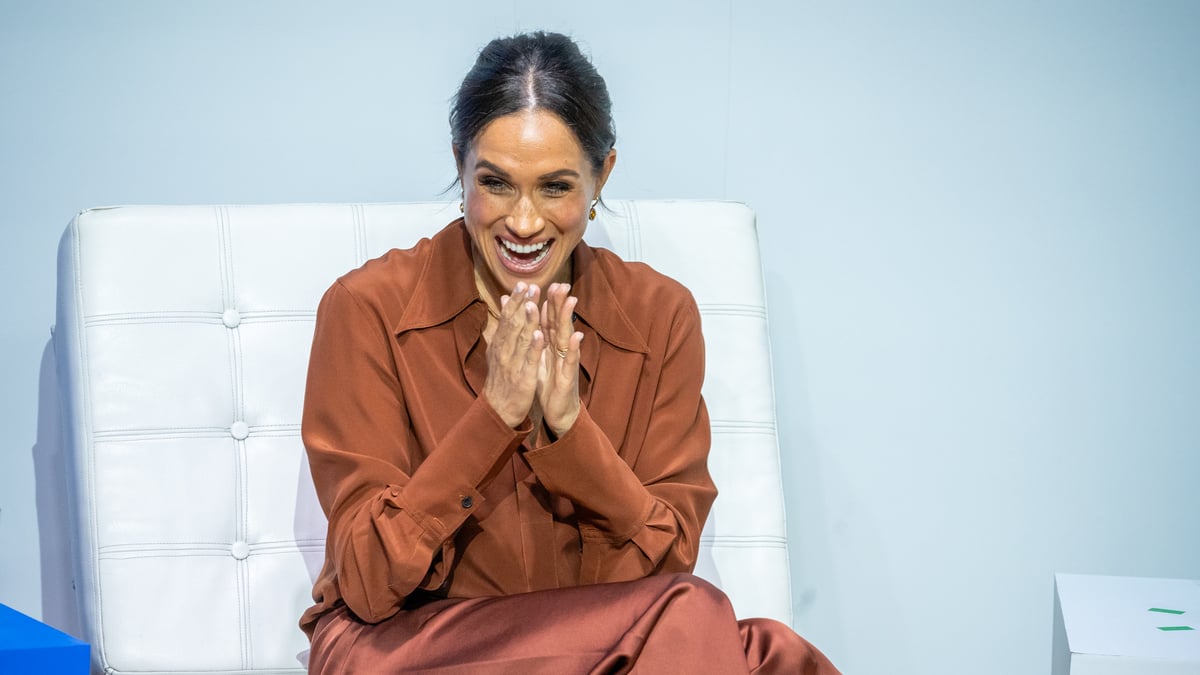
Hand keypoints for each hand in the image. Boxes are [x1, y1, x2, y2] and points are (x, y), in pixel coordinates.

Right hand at [483, 282, 543, 426]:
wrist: (498, 410)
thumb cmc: (502, 378)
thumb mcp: (499, 350)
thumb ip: (504, 326)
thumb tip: (504, 300)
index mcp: (499, 344)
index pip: (507, 319)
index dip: (515, 302)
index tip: (522, 284)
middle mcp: (503, 352)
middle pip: (513, 324)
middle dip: (521, 305)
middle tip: (530, 286)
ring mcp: (512, 364)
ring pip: (520, 339)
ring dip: (527, 320)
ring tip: (533, 303)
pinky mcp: (523, 378)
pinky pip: (529, 360)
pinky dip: (533, 347)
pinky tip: (539, 334)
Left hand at [537, 283, 583, 436]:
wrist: (558, 411)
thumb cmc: (548, 383)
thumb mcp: (538, 357)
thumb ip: (535, 336)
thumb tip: (528, 318)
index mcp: (550, 345)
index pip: (548, 319)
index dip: (549, 302)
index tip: (548, 282)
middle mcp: (560, 350)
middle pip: (559, 322)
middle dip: (560, 303)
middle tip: (562, 283)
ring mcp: (566, 362)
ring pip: (567, 336)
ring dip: (568, 319)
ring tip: (571, 300)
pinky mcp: (568, 376)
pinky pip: (570, 360)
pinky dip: (573, 347)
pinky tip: (577, 335)